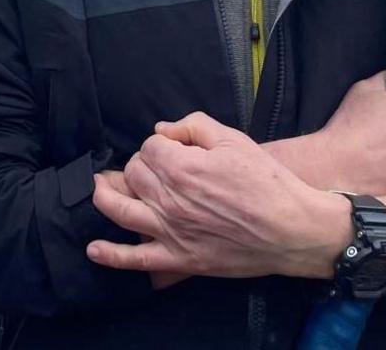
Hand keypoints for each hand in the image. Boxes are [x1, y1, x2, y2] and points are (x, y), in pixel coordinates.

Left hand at [87, 112, 351, 280]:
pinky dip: (111, 255)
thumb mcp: (234, 140)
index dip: (160, 143)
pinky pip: (135, 260)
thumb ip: (194, 125)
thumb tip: (163, 129)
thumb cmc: (267, 182)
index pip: (149, 147)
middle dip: (140, 164)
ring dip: (106, 196)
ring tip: (101, 188)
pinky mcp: (179, 259)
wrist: (291, 228)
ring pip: (121, 210)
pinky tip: (94, 249)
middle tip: (155, 166)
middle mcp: (169, 200)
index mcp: (182, 167)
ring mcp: (171, 232)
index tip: (174, 146)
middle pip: (134, 174)